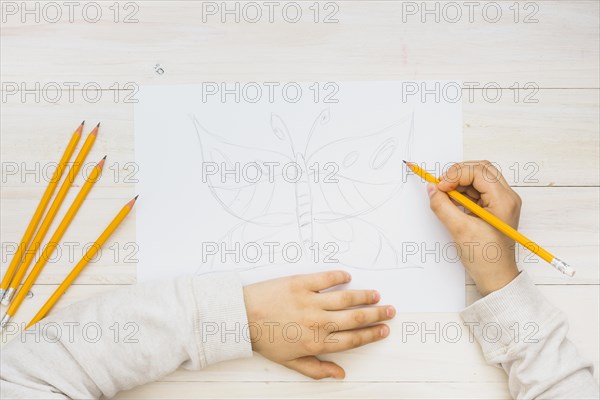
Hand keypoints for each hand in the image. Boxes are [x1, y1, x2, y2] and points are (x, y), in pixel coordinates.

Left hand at [243, 270, 394, 378]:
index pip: (352, 339)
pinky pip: (325, 278)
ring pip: (346, 298)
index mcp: (317, 343)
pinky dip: (339, 277)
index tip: (383, 330)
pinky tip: (347, 277)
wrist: (241, 317)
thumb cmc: (264, 340)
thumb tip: (339, 375)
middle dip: (376, 315)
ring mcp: (310, 301)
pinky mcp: (300, 283)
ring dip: (364, 296)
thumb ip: (316, 368)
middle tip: (389, 310)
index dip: (370, 335)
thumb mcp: (290, 361)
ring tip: (375, 294)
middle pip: (355, 318)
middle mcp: (318, 322)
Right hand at [427, 160, 520, 295]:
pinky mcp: (493, 207)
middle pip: (481, 169)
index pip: (479, 172)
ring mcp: (500, 202)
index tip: (440, 186)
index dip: (456, 174)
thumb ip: (443, 206)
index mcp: (503, 201)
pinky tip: (452, 200)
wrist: (496, 277)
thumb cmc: (486, 258)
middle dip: (458, 173)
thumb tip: (432, 189)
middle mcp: (506, 197)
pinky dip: (462, 191)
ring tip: (445, 194)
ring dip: (459, 181)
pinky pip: (477, 190)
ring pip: (478, 177)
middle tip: (441, 185)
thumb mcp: (460, 231)